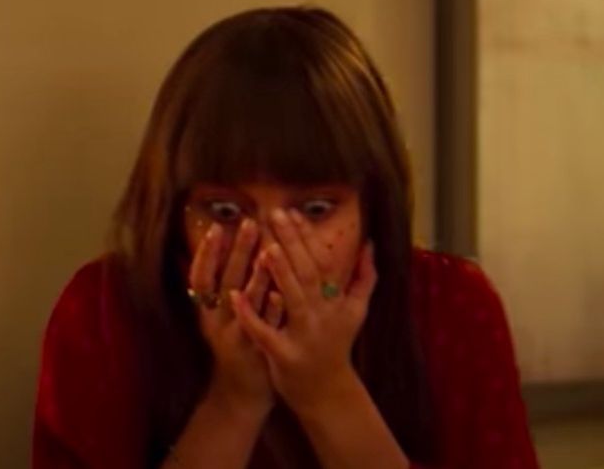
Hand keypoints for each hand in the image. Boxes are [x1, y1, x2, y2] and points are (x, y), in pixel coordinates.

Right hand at [188, 218, 283, 414]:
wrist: (241, 392)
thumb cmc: (232, 344)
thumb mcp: (217, 317)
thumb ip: (216, 287)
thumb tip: (206, 249)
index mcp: (206, 312)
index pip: (200, 277)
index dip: (206, 253)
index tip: (218, 227)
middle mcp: (217, 323)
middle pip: (225, 283)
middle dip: (237, 253)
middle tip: (250, 224)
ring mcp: (236, 337)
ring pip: (245, 305)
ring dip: (256, 278)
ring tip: (268, 252)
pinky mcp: (255, 350)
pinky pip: (264, 328)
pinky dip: (271, 310)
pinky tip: (280, 293)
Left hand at [229, 208, 377, 413]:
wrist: (327, 392)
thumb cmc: (336, 345)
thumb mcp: (355, 311)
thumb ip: (364, 278)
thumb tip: (369, 245)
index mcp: (335, 301)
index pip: (323, 262)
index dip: (309, 237)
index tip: (294, 212)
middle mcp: (322, 314)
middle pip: (308, 274)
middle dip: (291, 243)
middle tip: (274, 215)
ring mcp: (304, 335)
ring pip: (292, 299)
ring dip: (279, 273)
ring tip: (266, 247)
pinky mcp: (284, 356)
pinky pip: (266, 333)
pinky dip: (251, 315)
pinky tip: (234, 296)